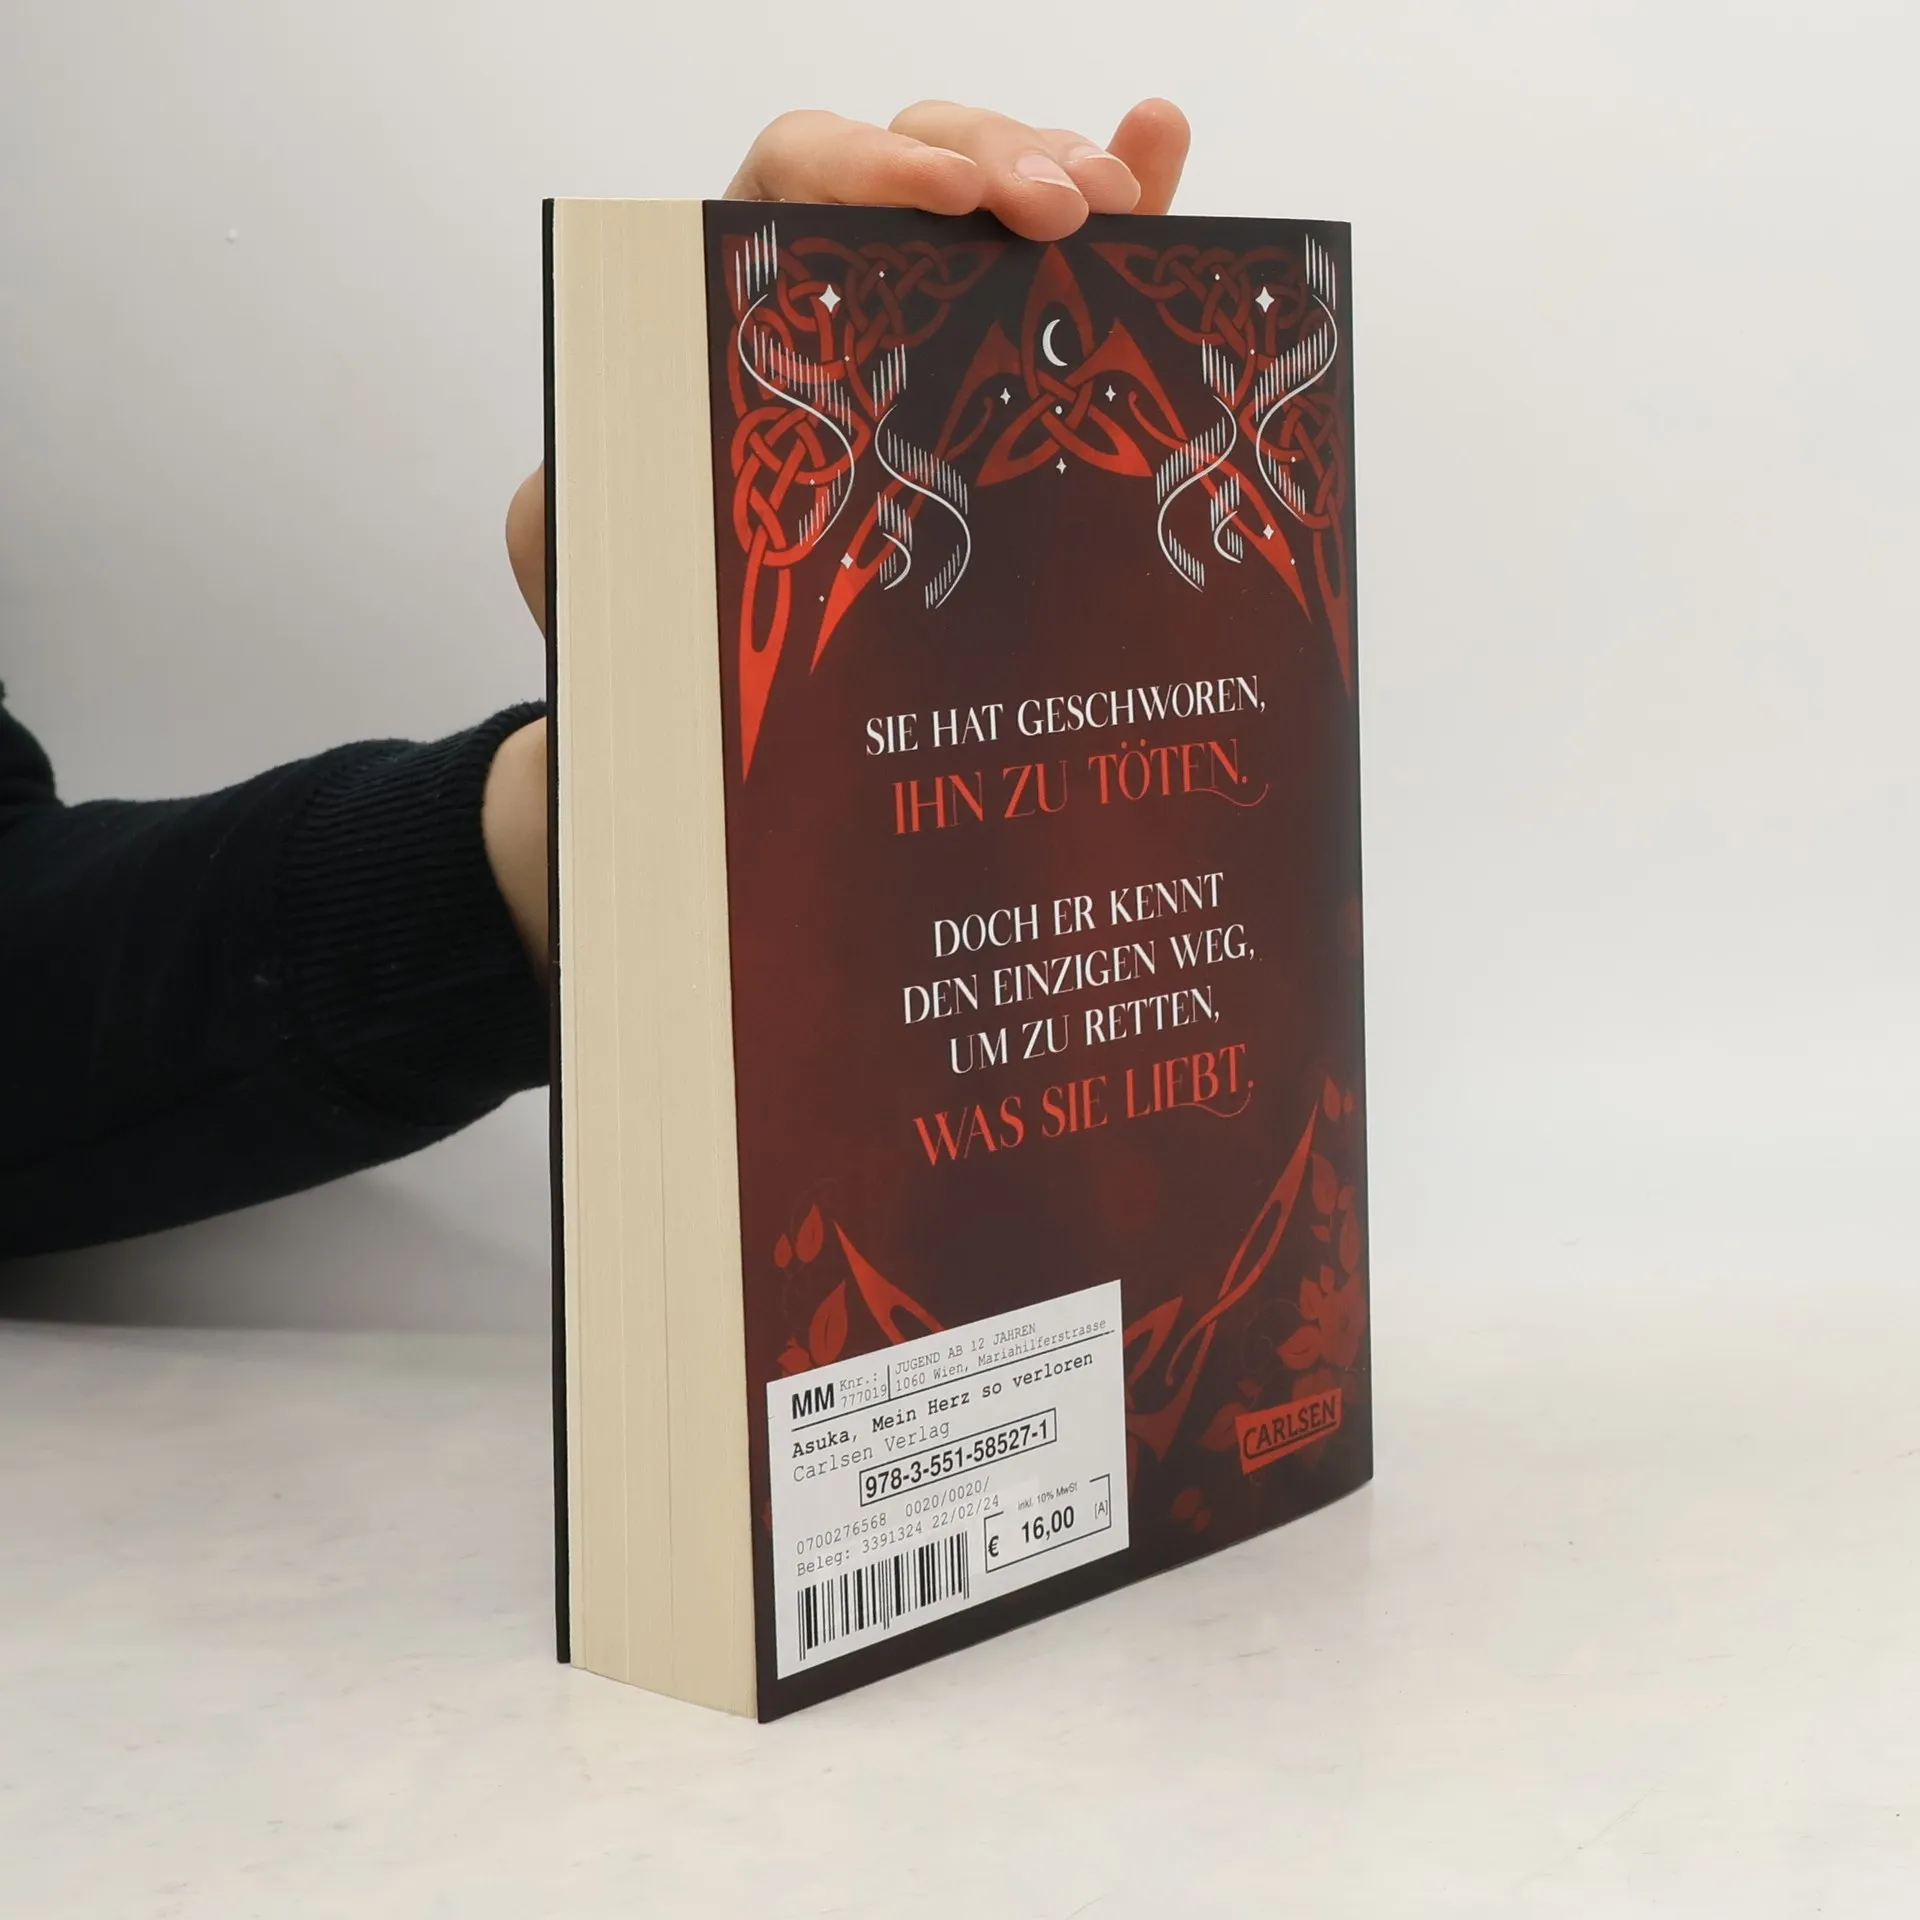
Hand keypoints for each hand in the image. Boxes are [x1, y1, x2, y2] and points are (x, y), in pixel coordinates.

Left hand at [504, 98, 1189, 626]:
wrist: (728, 674)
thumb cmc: (657, 596)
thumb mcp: (582, 548)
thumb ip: (562, 501)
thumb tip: (572, 492)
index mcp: (737, 280)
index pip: (796, 163)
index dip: (865, 159)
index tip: (933, 199)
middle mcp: (839, 268)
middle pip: (918, 153)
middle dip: (993, 162)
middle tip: (1063, 212)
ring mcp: (937, 298)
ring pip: (1002, 186)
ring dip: (1069, 172)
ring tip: (1120, 203)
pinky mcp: (1018, 341)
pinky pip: (1077, 255)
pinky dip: (1128, 192)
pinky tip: (1158, 141)